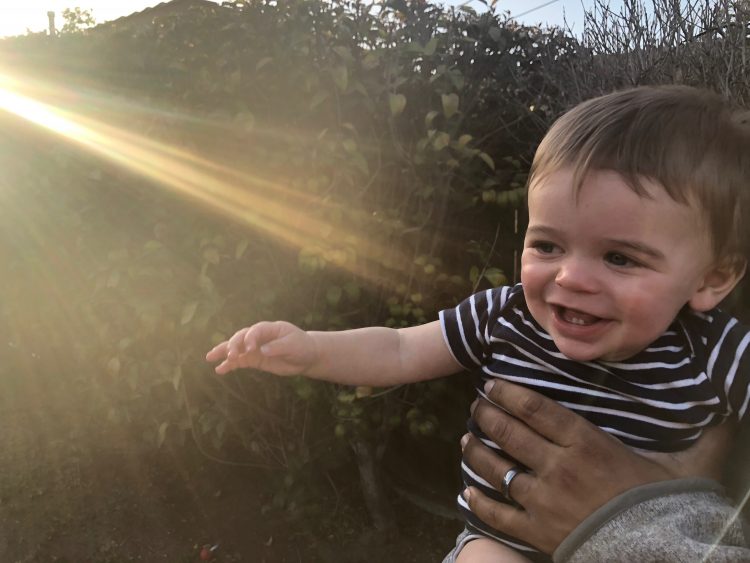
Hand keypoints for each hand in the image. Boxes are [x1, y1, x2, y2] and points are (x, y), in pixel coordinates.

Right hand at [205, 321, 317, 375]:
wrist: (306, 356)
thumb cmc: (302, 347)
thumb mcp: (294, 346)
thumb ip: (278, 347)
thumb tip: (262, 350)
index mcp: (270, 328)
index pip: (255, 330)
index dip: (250, 338)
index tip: (250, 349)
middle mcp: (259, 336)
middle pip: (241, 337)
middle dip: (234, 345)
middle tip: (231, 355)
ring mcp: (255, 347)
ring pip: (236, 347)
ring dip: (224, 352)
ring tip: (210, 358)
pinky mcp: (254, 359)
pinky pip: (239, 361)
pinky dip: (229, 365)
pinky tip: (219, 370)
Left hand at [462, 379, 731, 553]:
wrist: (654, 554)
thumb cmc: (665, 504)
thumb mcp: (686, 465)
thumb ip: (703, 436)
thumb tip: (730, 412)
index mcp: (585, 442)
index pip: (534, 408)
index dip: (507, 393)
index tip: (491, 385)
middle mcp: (557, 466)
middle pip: (508, 432)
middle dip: (486, 415)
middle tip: (476, 407)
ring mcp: (543, 499)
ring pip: (496, 468)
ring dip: (476, 451)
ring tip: (467, 440)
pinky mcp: (537, 531)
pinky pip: (497, 513)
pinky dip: (478, 500)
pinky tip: (466, 490)